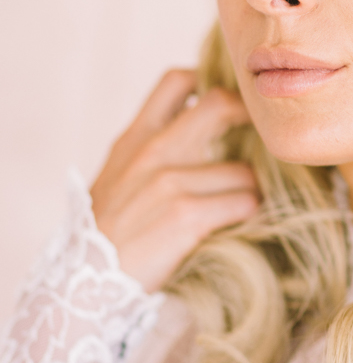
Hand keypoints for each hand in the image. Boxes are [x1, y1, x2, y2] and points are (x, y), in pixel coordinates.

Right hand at [90, 69, 259, 291]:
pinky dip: (248, 213)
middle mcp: (152, 150)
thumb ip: (152, 151)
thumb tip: (198, 135)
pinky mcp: (186, 214)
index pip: (178, 81)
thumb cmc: (109, 232)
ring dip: (252, 189)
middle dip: (248, 120)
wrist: (85, 281)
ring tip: (243, 203)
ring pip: (243, 169)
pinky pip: (243, 203)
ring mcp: (169, 181)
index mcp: (136, 137)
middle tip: (258, 143)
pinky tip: (238, 224)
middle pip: (218, 105)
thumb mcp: (120, 176)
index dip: (210, 83)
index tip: (227, 105)